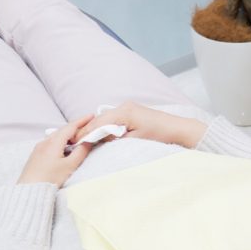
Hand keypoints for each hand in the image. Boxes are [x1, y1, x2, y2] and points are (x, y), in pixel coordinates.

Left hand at [17, 114, 95, 186]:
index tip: (92, 116)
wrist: (29, 191)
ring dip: (67, 134)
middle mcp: (44, 142)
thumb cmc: (50, 178)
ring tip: (77, 136)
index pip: (70, 127)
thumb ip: (81, 151)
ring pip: (56, 136)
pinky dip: (60, 140)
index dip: (82, 121)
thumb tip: (88, 141)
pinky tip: (64, 147)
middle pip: (62, 130)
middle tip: (87, 125)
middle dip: (75, 126)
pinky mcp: (35, 155)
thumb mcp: (70, 165)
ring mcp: (38, 148)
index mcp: (53, 142)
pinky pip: (50, 142)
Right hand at [74, 101, 206, 147]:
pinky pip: (113, 117)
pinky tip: (99, 135)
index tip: (73, 144)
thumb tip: (97, 140)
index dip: (84, 134)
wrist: (177, 129)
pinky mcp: (132, 111)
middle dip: (87, 130)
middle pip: (99, 119)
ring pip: (105, 118)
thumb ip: (113, 139)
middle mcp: (124, 106)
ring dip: (95, 128)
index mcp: (124, 112)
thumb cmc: (158, 135)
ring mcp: (128, 107)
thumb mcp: (133, 140)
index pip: (98, 123)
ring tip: (83, 141)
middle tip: (73, 143)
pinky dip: (104, 126)